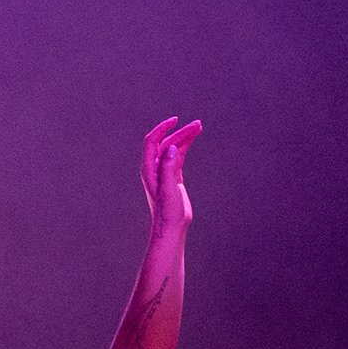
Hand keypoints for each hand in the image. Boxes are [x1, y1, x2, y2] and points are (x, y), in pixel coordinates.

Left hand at [138, 116, 201, 232]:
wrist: (172, 228)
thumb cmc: (168, 212)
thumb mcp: (168, 189)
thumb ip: (168, 168)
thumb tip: (171, 147)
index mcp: (149, 169)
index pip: (152, 141)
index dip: (162, 128)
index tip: (176, 120)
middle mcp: (154, 168)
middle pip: (166, 143)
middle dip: (180, 132)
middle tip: (197, 125)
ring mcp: (164, 172)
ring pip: (173, 148)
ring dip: (185, 137)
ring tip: (199, 127)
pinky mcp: (173, 177)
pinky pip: (178, 156)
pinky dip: (185, 146)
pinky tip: (193, 139)